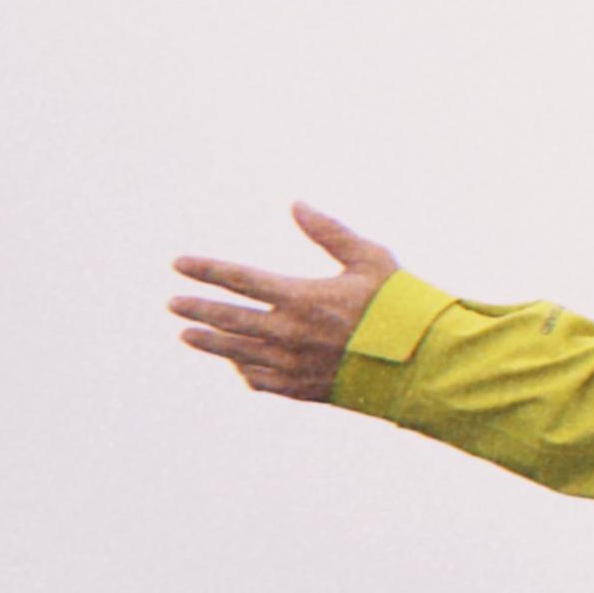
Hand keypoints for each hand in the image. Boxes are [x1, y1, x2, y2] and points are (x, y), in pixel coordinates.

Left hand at [171, 205, 397, 398]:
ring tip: (187, 333)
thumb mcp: (370, 259)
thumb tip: (296, 204)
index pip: (239, 279)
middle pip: (227, 319)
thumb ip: (330, 232)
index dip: (206, 270)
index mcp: (302, 297)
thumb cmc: (398, 307)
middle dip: (197, 308)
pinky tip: (236, 361)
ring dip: (209, 341)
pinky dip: (243, 368)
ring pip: (235, 352)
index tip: (179, 264)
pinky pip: (259, 379)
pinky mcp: (301, 388)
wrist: (420, 364)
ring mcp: (291, 364)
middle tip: (173, 303)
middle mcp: (288, 333)